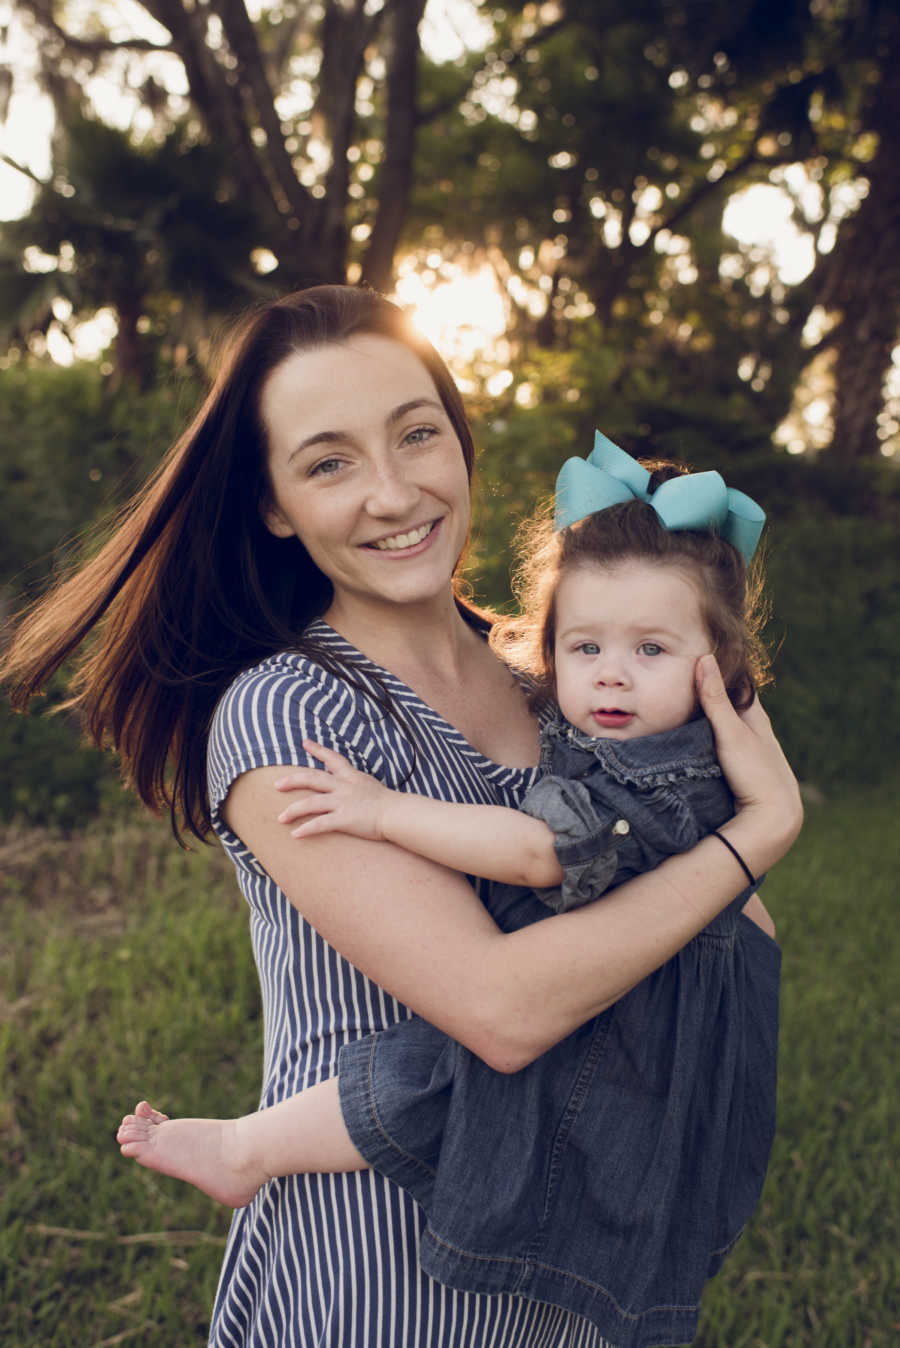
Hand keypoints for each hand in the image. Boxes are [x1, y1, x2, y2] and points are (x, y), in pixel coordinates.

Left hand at [275, 741, 390, 840]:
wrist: (398, 814)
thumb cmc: (390, 804)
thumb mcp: (372, 787)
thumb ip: (359, 786)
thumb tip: (354, 789)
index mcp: (351, 777)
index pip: (333, 759)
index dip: (318, 750)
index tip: (305, 742)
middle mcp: (344, 787)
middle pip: (312, 778)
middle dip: (292, 780)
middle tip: (276, 784)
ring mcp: (343, 802)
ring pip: (311, 802)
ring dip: (293, 810)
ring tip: (280, 818)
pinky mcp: (344, 819)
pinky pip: (320, 824)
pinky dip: (306, 829)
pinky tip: (295, 835)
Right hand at [695, 654, 802, 851]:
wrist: (772, 818)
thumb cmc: (756, 772)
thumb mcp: (730, 732)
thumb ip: (715, 698)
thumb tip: (704, 658)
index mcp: (756, 716)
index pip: (739, 682)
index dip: (721, 668)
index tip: (699, 654)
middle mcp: (755, 730)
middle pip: (731, 703)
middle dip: (711, 691)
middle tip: (683, 678)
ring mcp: (748, 750)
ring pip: (726, 726)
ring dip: (708, 717)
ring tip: (681, 704)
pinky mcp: (740, 768)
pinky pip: (720, 745)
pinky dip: (708, 737)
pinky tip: (693, 739)